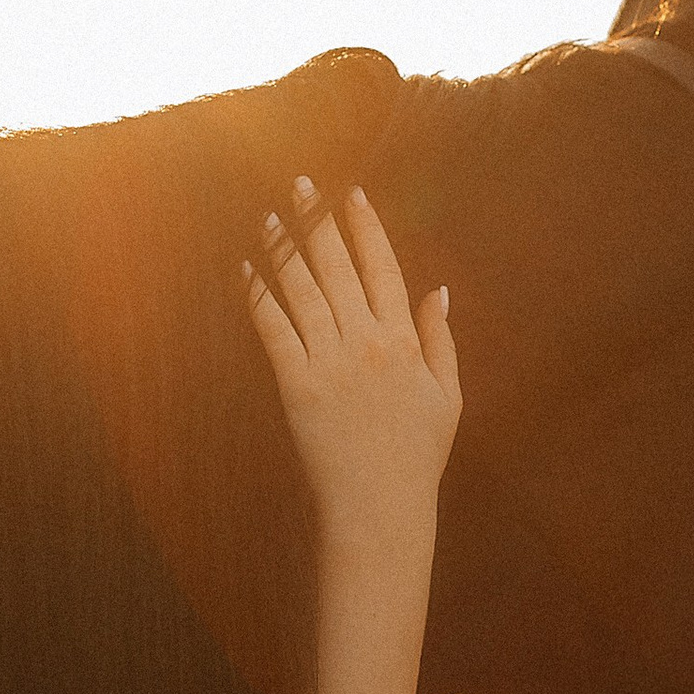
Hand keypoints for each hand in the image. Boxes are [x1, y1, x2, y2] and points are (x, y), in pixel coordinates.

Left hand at [246, 181, 459, 538]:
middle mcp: (366, 342)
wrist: (379, 508)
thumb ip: (440, 339)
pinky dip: (258, 295)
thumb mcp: (446, 395)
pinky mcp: (296, 385)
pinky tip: (247, 269)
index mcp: (403, 341)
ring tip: (271, 217)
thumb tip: (439, 288)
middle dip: (319, 221)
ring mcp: (329, 362)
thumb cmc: (416, 456)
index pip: (383, 268)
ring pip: (302, 290)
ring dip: (284, 249)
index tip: (353, 195)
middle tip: (302, 185)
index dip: (367, 228)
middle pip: (338, 267)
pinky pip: (274, 329)